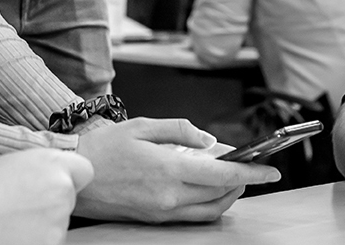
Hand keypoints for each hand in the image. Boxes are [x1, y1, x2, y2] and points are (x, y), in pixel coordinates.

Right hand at [0, 148, 92, 244]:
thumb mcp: (16, 161)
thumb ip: (46, 164)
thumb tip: (65, 174)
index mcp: (54, 165)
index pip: (85, 171)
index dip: (71, 177)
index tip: (56, 184)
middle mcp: (62, 193)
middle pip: (68, 199)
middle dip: (51, 202)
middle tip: (20, 204)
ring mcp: (58, 223)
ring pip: (59, 223)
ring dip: (43, 224)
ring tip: (11, 220)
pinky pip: (50, 240)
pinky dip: (36, 240)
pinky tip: (13, 234)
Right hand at [74, 117, 279, 222]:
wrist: (74, 175)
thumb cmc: (103, 147)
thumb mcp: (142, 125)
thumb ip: (179, 130)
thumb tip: (207, 140)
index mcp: (168, 169)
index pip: (222, 174)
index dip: (251, 172)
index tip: (270, 170)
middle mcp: (169, 196)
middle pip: (220, 194)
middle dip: (243, 183)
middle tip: (253, 169)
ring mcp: (162, 211)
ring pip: (209, 209)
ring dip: (227, 196)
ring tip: (234, 179)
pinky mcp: (154, 219)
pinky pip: (192, 216)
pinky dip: (209, 205)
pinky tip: (208, 191)